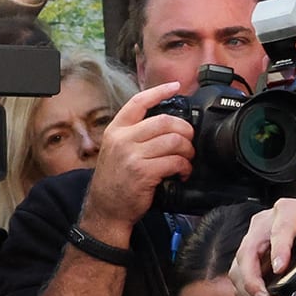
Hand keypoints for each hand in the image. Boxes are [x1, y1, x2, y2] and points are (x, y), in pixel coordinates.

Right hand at [81, 81, 196, 242]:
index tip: (176, 86)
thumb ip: (134, 134)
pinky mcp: (144, 172)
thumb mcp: (115, 150)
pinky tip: (183, 173)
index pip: (139, 102)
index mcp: (116, 130)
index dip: (159, 91)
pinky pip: (175, 161)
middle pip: (165, 121)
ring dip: (187, 151)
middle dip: (185, 130)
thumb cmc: (115, 180)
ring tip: (187, 159)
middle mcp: (122, 139)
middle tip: (189, 141)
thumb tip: (166, 125)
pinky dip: (185, 167)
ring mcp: (132, 155)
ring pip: (173, 141)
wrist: (106, 209)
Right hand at [229, 198, 295, 295]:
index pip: (281, 228)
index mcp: (289, 210)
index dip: (279, 248)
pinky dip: (247, 295)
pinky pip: (238, 277)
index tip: (280, 269)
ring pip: (239, 267)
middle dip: (253, 279)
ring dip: (250, 292)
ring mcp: (252, 238)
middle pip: (249, 250)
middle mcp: (265, 222)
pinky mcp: (246, 255)